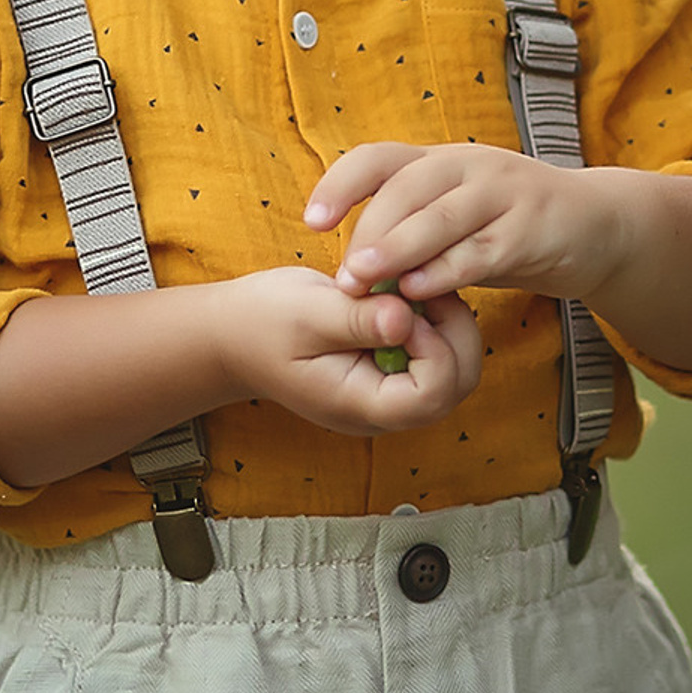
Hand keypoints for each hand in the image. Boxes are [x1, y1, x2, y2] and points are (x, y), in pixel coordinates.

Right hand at [210, 264, 483, 435]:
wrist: (233, 334)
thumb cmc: (262, 323)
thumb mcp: (306, 313)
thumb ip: (357, 320)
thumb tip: (406, 319)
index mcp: (362, 405)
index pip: (433, 395)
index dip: (435, 348)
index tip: (404, 306)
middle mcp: (385, 408)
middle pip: (457, 384)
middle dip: (455, 331)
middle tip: (424, 287)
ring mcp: (391, 390)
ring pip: (455, 366)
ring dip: (446, 321)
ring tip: (412, 284)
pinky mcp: (392, 368)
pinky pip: (436, 351)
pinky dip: (434, 317)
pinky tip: (405, 289)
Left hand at [305, 141, 616, 305]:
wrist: (598, 226)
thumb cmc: (510, 227)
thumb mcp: (457, 220)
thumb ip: (412, 234)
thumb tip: (352, 270)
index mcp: (442, 160)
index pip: (379, 158)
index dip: (340, 185)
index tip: (310, 222)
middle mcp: (469, 166)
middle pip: (406, 188)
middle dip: (368, 230)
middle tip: (342, 275)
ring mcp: (503, 193)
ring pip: (440, 216)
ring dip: (398, 249)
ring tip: (364, 281)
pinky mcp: (530, 228)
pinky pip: (481, 250)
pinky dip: (446, 270)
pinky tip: (419, 292)